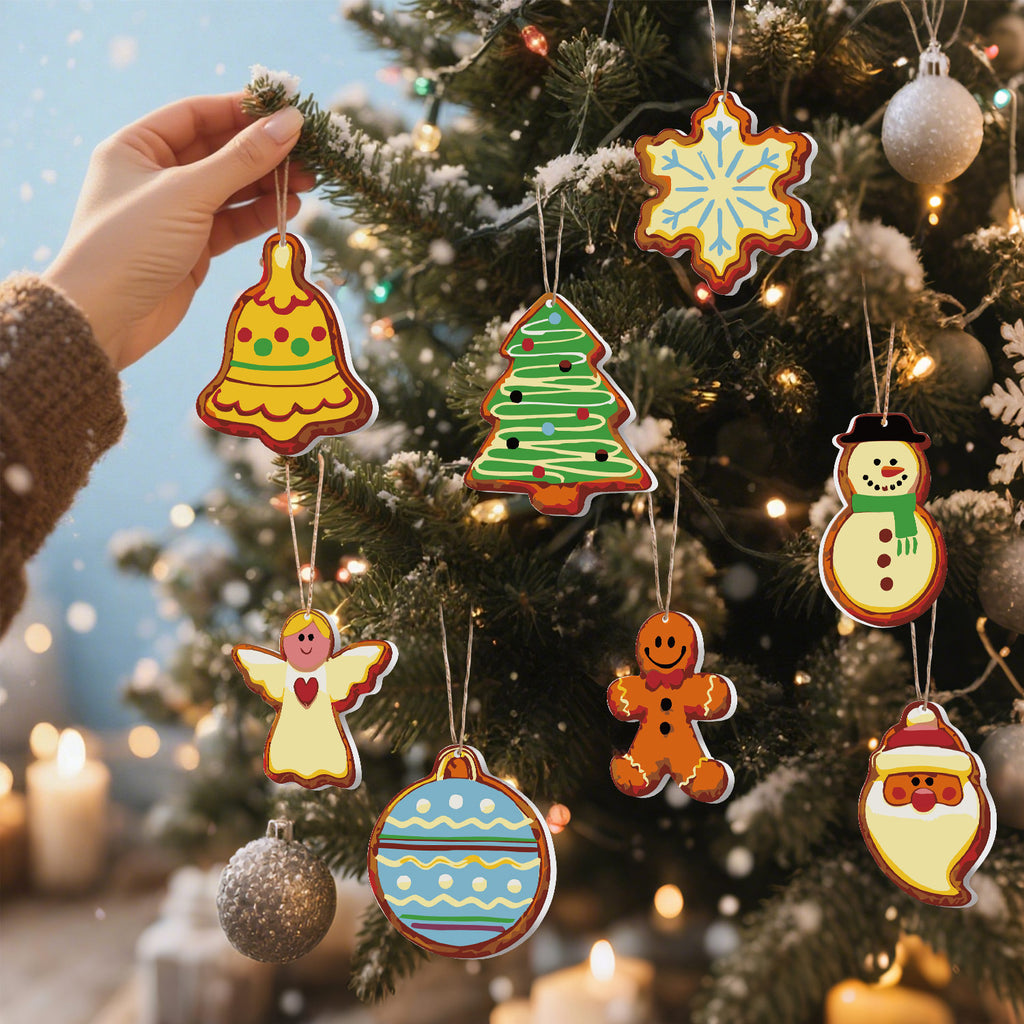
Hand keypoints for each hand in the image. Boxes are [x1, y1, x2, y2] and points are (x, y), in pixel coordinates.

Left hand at [43, 93, 312, 369]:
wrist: (105, 319)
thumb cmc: (132, 244)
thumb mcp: (188, 193)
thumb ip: (242, 159)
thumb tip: (290, 122)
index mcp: (136, 147)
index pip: (197, 115)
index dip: (242, 111)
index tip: (286, 111)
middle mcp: (154, 175)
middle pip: (218, 152)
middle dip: (263, 152)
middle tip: (308, 153)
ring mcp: (175, 214)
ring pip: (230, 189)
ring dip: (267, 185)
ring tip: (308, 183)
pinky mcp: (192, 249)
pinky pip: (231, 223)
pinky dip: (258, 215)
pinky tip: (288, 209)